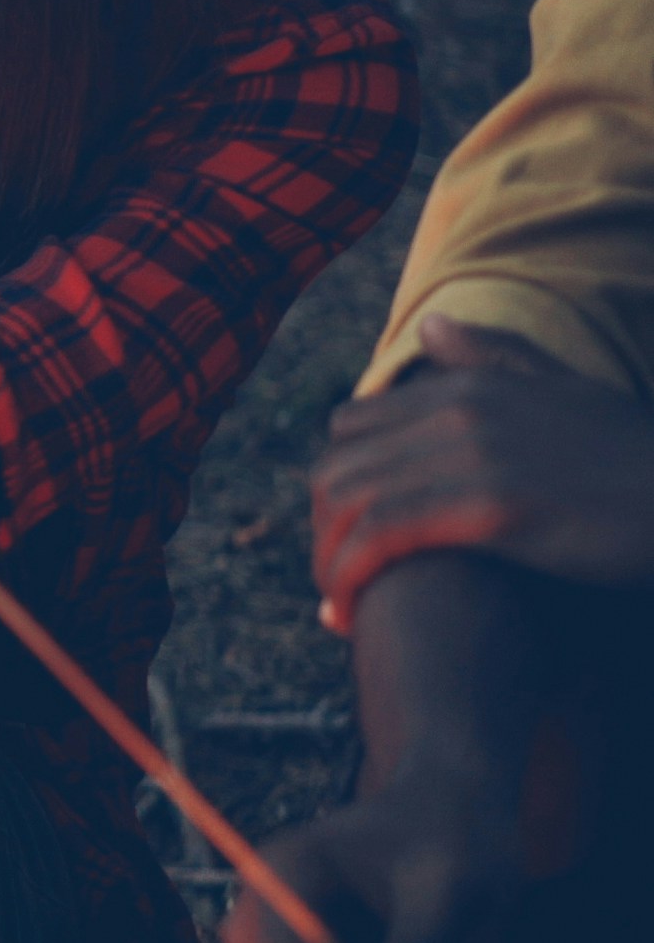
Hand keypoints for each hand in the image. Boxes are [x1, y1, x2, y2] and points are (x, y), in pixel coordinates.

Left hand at [311, 313, 653, 629]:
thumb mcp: (567, 396)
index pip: (350, 429)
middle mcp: (461, 410)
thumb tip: (432, 326)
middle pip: (336, 467)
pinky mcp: (494, 506)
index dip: (335, 488)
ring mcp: (476, 453)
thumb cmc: (635, 460)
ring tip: (336, 611)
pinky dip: (349, 576)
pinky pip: (382, 536)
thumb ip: (497, 362)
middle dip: (321, 531)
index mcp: (469, 386)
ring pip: (346, 501)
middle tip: (333, 584)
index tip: (342, 538)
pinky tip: (348, 616)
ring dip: (326, 562)